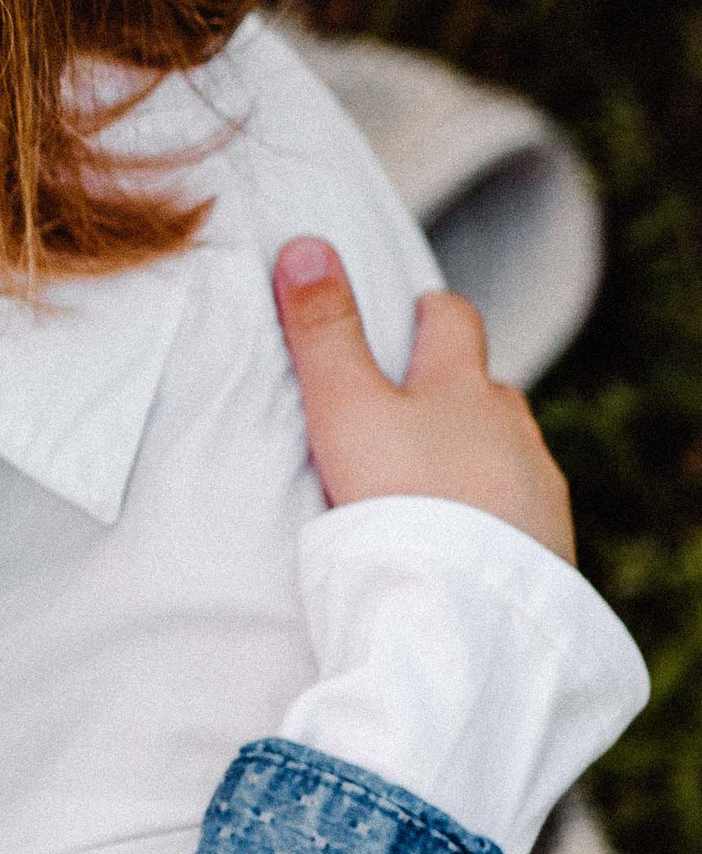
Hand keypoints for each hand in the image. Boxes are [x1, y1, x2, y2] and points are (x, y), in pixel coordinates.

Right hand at [273, 239, 573, 560]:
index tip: (405, 319)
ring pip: (507, 449)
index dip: (427, 313)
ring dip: (475, 455)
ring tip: (430, 486)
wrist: (468, 607)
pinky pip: (520, 509)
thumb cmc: (401, 500)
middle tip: (404, 415)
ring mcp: (537, 485)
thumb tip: (305, 246)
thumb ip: (323, 332)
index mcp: (463, 384)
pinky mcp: (547, 543)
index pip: (453, 318)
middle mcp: (512, 425)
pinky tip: (461, 540)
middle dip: (452, 392)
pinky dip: (492, 510)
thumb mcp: (344, 409)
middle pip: (486, 388)